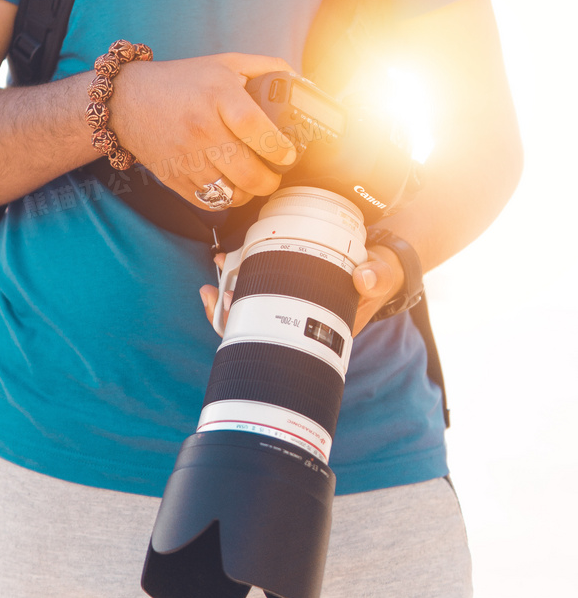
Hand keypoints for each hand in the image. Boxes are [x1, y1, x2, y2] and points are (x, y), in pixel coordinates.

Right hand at [110, 52, 299, 207]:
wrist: (128, 100)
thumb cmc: (181, 81)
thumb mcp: (225, 62)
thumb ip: (266, 67)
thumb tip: (300, 81)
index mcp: (217, 95)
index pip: (254, 127)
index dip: (278, 147)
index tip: (289, 154)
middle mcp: (201, 128)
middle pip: (246, 171)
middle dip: (270, 180)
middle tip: (275, 174)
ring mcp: (185, 157)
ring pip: (230, 193)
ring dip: (249, 193)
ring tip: (253, 181)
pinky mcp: (174, 178)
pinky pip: (209, 202)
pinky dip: (225, 200)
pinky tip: (230, 186)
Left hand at [199, 248, 404, 337]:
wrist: (384, 262)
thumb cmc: (381, 273)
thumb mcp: (384, 274)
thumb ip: (378, 276)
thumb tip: (363, 278)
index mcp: (319, 329)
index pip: (274, 339)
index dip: (244, 327)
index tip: (225, 303)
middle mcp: (301, 320)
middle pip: (255, 328)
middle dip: (228, 312)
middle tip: (214, 290)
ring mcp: (294, 304)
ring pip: (253, 308)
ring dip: (231, 290)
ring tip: (218, 266)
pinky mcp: (291, 285)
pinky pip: (260, 287)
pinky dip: (242, 274)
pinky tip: (229, 259)